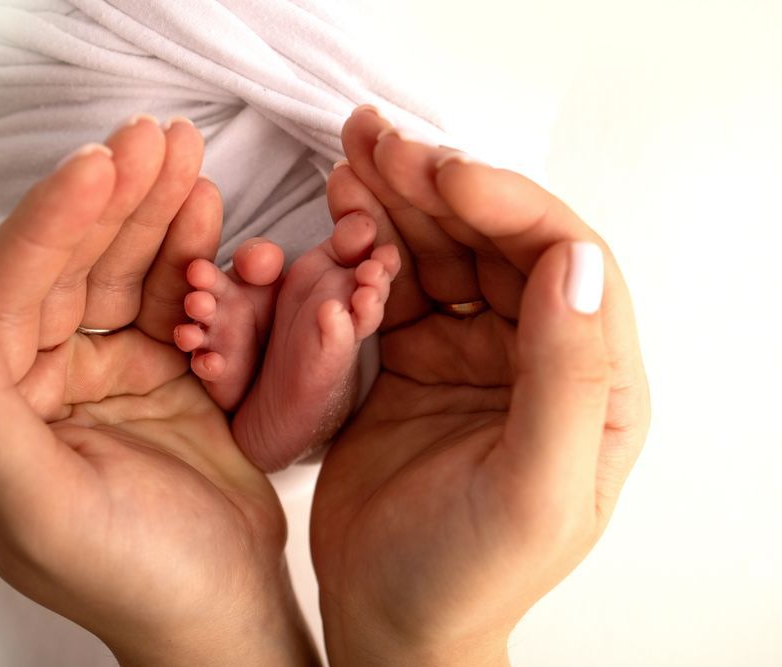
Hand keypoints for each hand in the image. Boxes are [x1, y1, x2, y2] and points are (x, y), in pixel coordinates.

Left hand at [0, 118, 317, 665]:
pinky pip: (167, 295)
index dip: (52, 224)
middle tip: (155, 137)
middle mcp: (34, 381)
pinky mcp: (155, 369)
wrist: (223, 608)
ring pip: (120, 269)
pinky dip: (188, 254)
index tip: (98, 164)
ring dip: (153, 210)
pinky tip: (206, 213)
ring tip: (187, 154)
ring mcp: (98, 371)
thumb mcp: (40, 506)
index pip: (7, 293)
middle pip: (68, 266)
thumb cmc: (132, 577)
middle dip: (113, 198)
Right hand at [310, 108, 650, 664]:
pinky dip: (367, 244)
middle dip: (438, 185)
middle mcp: (535, 355)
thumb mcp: (534, 490)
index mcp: (593, 382)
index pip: (561, 259)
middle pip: (495, 240)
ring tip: (353, 158)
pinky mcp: (410, 360)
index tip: (441, 174)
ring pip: (441, 250)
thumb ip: (568, 379)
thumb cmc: (468, 574)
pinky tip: (342, 211)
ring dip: (399, 200)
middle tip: (379, 141)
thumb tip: (576, 265)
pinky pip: (392, 284)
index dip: (504, 202)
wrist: (389, 619)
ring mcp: (470, 352)